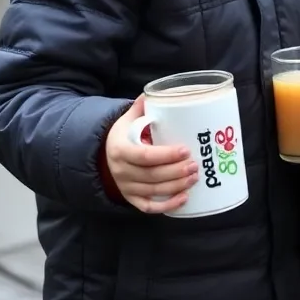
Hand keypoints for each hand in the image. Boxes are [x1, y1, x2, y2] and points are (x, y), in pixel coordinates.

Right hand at [104, 95, 198, 213]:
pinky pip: (148, 207)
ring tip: (194, 177)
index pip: (144, 156)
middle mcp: (121, 171)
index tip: (185, 150)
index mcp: (120, 149)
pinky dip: (166, 205)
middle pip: (151, 175)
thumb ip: (141, 107)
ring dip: (176, 186)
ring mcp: (125, 187)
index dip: (166, 155)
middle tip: (195, 165)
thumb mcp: (126, 119)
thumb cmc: (123, 135)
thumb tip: (154, 92)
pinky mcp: (131, 198)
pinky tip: (184, 198)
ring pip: (153, 191)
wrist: (105, 155)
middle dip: (176, 172)